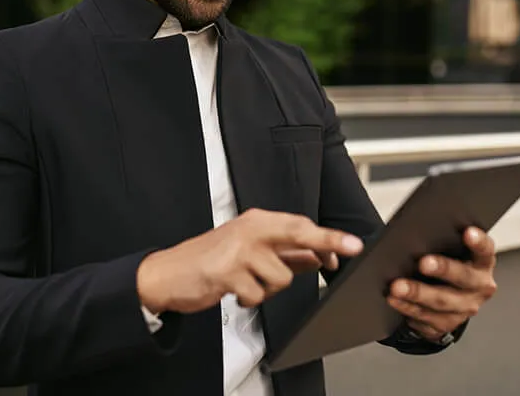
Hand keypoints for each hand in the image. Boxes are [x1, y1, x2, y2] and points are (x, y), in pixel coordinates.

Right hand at [137, 209, 362, 314]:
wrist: (169, 273)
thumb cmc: (211, 259)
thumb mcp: (249, 250)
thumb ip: (284, 253)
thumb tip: (318, 255)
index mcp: (256, 221)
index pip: (299, 224)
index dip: (327, 237)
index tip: (350, 245)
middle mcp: (249, 230)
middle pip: (297, 233)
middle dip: (327, 241)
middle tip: (349, 250)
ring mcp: (238, 250)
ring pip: (280, 277)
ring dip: (268, 288)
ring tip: (246, 282)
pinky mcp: (227, 272)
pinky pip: (257, 295)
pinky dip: (249, 299)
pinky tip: (233, 290)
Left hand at [386, 227, 497, 342]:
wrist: (446, 297)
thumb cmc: (445, 262)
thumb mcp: (448, 250)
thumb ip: (440, 239)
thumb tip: (412, 229)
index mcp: (482, 262)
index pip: (485, 250)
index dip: (478, 242)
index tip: (468, 232)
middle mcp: (479, 286)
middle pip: (464, 277)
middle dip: (443, 269)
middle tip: (423, 263)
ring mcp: (465, 308)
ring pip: (442, 301)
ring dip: (417, 294)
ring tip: (397, 286)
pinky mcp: (448, 323)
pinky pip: (426, 316)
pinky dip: (407, 307)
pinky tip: (394, 299)